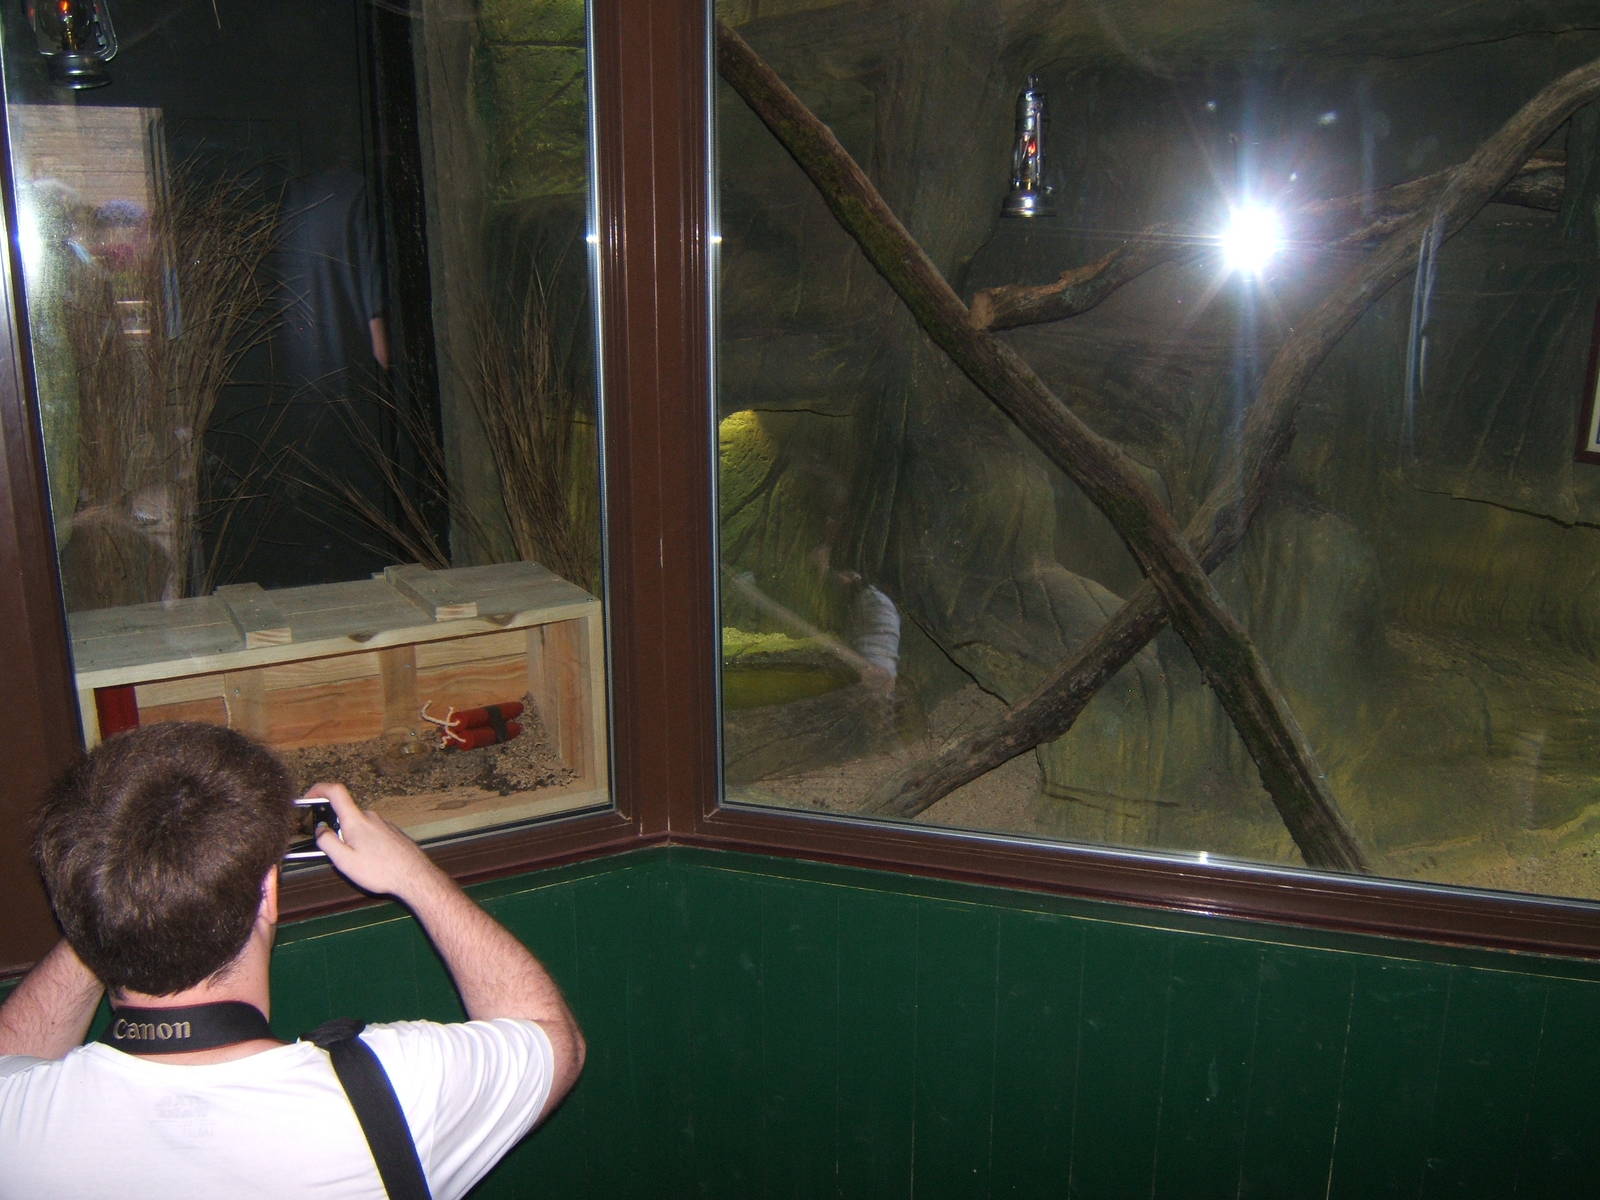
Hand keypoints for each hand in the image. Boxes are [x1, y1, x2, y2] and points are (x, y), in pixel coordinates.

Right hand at [304, 782, 442, 902]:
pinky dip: (364, 843)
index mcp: (356, 820)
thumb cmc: (380, 871)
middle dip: (335, 830)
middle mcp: (371, 817)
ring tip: (356, 864)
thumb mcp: (345, 861)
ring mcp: (383, 824)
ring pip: (358, 826)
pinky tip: (370, 863)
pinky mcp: (392, 833)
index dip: (319, 788)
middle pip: (345, 814)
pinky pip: (371, 833)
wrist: (415, 876)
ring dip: (350, 840)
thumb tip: (319, 829)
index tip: (307, 797)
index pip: (335, 791)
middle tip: (334, 853)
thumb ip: (327, 842)